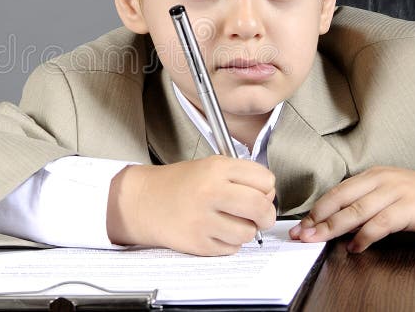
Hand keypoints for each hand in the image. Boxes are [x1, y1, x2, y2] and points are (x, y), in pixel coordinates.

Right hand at [107, 155, 275, 255]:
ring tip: (229, 221)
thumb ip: (241, 177)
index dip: (266, 188)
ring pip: (249, 233)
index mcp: (216, 168)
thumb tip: (269, 197)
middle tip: (260, 215)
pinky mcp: (198, 243)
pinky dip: (228, 243)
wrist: (144, 201)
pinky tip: (214, 230)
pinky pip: (231, 248)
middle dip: (266, 215)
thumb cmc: (179, 184)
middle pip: (261, 207)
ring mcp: (204, 219)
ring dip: (245, 230)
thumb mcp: (209, 167)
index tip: (260, 192)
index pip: (265, 180)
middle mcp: (211, 192)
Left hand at [288, 166, 414, 252]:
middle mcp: (383, 179)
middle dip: (319, 218)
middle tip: (302, 234)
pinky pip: (382, 222)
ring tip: (319, 239)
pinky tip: (356, 247)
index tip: (301, 226)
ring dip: (335, 227)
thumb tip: (334, 224)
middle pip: (342, 199)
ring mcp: (398, 191)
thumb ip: (365, 206)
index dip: (317, 209)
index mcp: (373, 176)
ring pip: (358, 210)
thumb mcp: (390, 198)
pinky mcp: (413, 207)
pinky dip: (366, 235)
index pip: (337, 192)